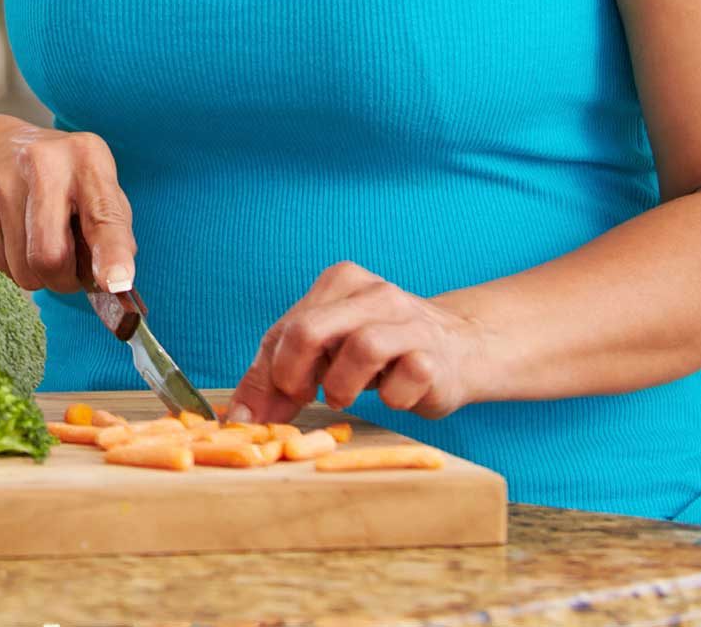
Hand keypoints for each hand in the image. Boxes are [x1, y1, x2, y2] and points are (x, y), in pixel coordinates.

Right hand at [0, 122, 134, 294]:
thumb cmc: (62, 179)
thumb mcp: (98, 188)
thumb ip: (113, 232)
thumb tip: (114, 283)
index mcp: (86, 158)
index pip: (103, 215)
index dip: (111, 254)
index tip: (115, 282)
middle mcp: (41, 164)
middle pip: (50, 256)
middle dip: (64, 280)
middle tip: (69, 271)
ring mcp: (1, 186)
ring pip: (23, 271)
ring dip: (37, 274)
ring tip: (39, 242)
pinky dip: (13, 265)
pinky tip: (16, 235)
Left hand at [226, 262, 494, 421]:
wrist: (462, 348)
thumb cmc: (381, 351)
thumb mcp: (327, 351)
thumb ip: (280, 377)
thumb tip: (239, 418)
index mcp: (340, 282)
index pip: (286, 328)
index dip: (269, 374)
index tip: (265, 409)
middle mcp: (375, 293)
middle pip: (310, 331)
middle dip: (294, 375)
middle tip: (304, 397)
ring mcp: (409, 322)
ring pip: (360, 349)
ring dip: (342, 387)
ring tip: (346, 395)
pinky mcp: (435, 356)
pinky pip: (402, 383)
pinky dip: (390, 399)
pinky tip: (394, 392)